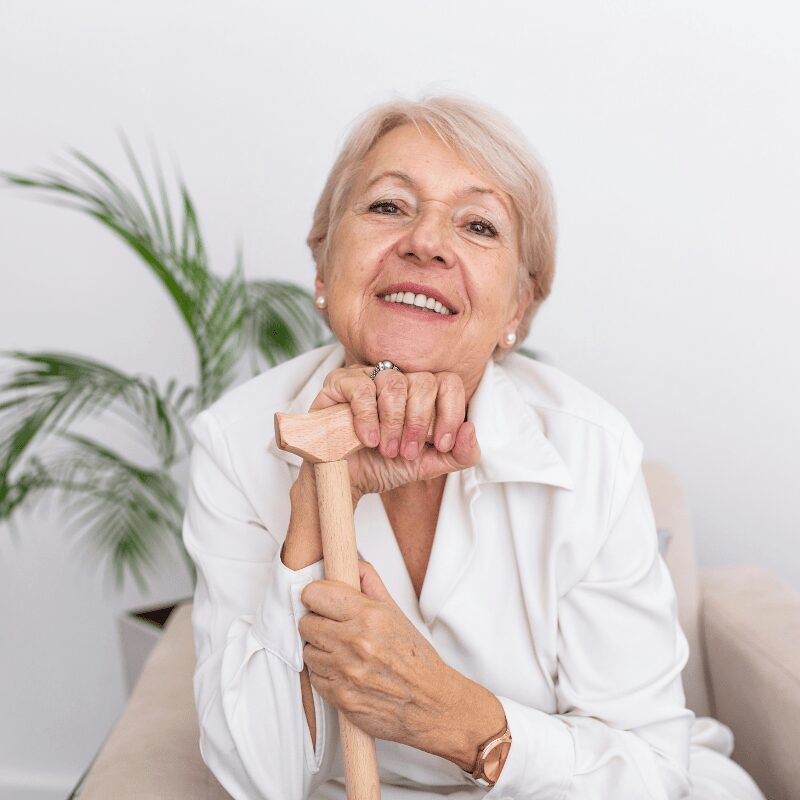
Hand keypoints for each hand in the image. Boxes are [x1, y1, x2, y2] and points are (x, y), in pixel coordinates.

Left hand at [299, 559, 458, 747]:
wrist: (429, 704)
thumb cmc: (416, 660)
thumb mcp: (397, 613)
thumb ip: (371, 585)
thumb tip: (353, 565)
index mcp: (369, 615)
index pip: (315, 594)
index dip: (316, 596)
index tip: (320, 601)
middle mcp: (355, 641)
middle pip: (306, 622)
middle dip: (317, 623)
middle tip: (333, 628)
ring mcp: (345, 671)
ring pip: (307, 651)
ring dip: (320, 651)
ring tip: (342, 652)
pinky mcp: (340, 696)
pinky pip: (314, 678)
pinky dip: (325, 674)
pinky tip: (344, 672)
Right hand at [308, 364, 480, 501]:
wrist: (346, 481)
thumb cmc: (384, 466)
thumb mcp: (429, 466)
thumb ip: (460, 454)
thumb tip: (471, 428)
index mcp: (422, 394)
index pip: (450, 383)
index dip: (450, 413)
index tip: (441, 444)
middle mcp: (399, 380)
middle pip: (425, 382)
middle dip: (420, 424)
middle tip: (407, 451)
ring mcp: (369, 377)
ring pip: (395, 384)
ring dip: (393, 424)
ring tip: (386, 448)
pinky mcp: (340, 382)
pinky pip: (362, 388)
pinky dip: (368, 417)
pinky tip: (367, 438)